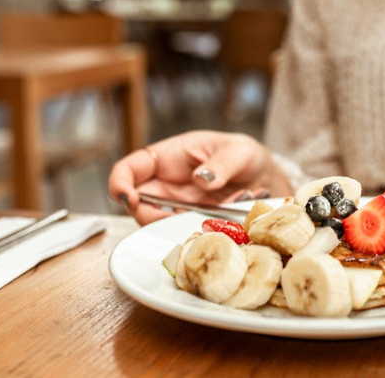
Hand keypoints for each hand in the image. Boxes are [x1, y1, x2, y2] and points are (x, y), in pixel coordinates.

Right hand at [107, 130, 292, 224]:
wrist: (265, 179)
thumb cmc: (244, 156)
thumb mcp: (239, 152)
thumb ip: (222, 164)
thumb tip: (201, 179)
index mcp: (168, 158)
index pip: (129, 169)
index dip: (119, 184)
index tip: (127, 198)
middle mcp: (166, 186)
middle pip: (137, 206)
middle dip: (151, 217)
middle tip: (182, 217)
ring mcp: (178, 208)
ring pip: (160, 225)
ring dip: (184, 225)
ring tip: (223, 209)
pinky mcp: (193, 225)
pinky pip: (186, 234)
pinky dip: (204, 232)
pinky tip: (231, 216)